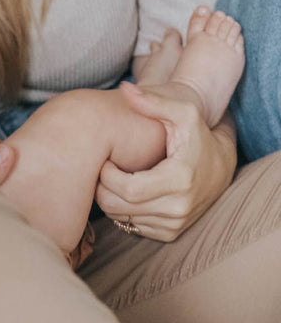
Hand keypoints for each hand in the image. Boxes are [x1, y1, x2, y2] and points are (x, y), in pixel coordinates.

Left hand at [94, 83, 237, 241]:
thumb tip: (126, 89)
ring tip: (111, 178)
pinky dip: (122, 210)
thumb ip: (154, 102)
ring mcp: (175, 224)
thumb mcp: (182, 113)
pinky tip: (125, 191)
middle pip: (120, 206)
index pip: (128, 189)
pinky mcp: (171, 233)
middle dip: (101, 188)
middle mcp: (179, 208)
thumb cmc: (197, 134)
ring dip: (109, 199)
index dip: (107, 176)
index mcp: (180, 180)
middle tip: (100, 169)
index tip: (105, 159)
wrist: (221, 164)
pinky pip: (133, 227)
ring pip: (123, 218)